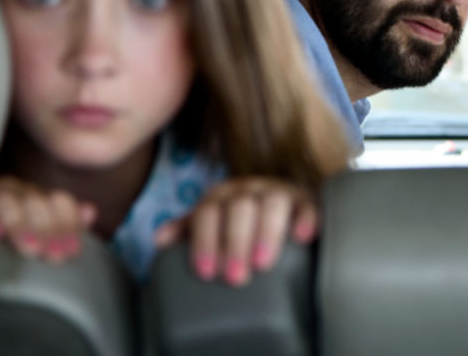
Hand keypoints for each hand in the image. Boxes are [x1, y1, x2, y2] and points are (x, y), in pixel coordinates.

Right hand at [0, 176, 96, 262]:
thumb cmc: (0, 223)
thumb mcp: (33, 227)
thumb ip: (63, 222)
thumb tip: (90, 212)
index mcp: (37, 196)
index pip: (60, 202)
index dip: (68, 226)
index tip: (70, 252)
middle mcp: (16, 190)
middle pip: (36, 201)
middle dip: (47, 229)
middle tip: (52, 256)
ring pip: (7, 200)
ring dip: (20, 224)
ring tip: (29, 249)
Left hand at [153, 177, 319, 286]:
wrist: (282, 206)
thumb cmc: (241, 223)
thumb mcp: (212, 223)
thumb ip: (188, 230)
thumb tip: (160, 239)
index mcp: (222, 196)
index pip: (208, 212)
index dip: (205, 241)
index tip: (206, 273)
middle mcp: (250, 189)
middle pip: (240, 208)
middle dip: (235, 243)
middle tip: (235, 278)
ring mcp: (280, 192)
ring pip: (273, 203)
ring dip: (266, 233)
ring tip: (263, 264)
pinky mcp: (306, 201)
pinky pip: (308, 206)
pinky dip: (305, 220)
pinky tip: (301, 238)